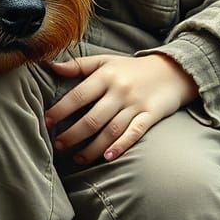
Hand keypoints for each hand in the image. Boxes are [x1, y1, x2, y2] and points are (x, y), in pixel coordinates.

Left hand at [44, 53, 198, 163]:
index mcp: (106, 75)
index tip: (46, 122)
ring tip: (77, 159)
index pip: (78, 95)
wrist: (173, 70)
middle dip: (73, 135)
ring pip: (110, 130)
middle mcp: (120, 90)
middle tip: (58, 146)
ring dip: (92, 147)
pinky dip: (121, 146)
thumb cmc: (132, 68)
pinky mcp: (151, 116)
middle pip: (92, 118)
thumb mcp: (106, 60)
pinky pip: (134, 133)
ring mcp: (136, 104)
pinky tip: (107, 157)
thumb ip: (79, 65)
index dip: (60, 110)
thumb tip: (51, 66)